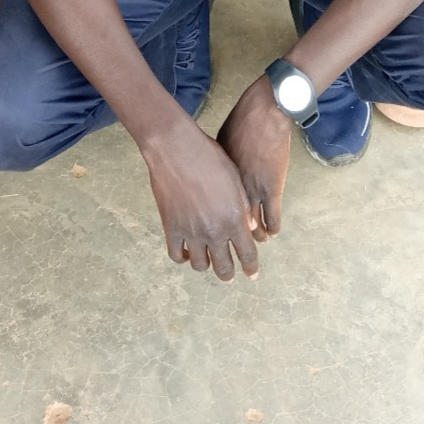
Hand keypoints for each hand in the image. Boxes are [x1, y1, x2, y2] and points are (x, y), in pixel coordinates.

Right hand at [141, 115, 261, 280]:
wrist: (177, 149)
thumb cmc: (210, 157)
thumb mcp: (235, 178)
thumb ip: (243, 206)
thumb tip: (250, 227)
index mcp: (234, 219)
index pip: (247, 255)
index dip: (251, 268)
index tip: (252, 274)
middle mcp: (214, 231)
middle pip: (224, 267)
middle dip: (229, 273)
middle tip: (229, 271)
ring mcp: (191, 232)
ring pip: (200, 266)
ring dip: (207, 264)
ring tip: (208, 257)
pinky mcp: (171, 228)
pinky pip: (176, 255)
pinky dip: (183, 257)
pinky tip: (188, 249)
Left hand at [217, 75, 292, 240]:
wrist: (263, 114)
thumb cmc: (239, 123)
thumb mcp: (219, 145)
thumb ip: (217, 166)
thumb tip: (214, 175)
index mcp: (216, 183)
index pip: (212, 215)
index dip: (216, 227)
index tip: (220, 233)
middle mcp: (231, 192)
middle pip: (230, 227)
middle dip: (234, 241)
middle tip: (239, 245)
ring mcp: (253, 192)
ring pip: (253, 228)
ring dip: (257, 236)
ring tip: (260, 239)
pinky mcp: (272, 189)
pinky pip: (273, 219)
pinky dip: (273, 227)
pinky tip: (273, 231)